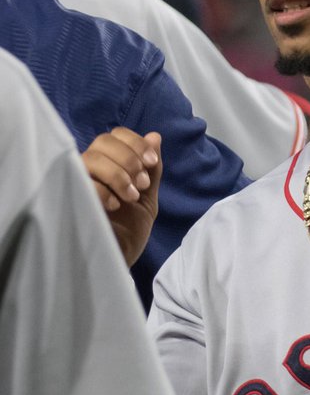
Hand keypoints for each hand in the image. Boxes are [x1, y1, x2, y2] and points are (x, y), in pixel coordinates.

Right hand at [82, 128, 161, 265]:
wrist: (119, 259)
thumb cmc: (129, 231)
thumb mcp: (147, 198)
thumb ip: (151, 170)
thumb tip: (155, 136)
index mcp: (108, 166)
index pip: (115, 135)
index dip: (135, 143)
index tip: (151, 163)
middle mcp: (89, 170)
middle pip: (102, 142)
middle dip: (129, 158)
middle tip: (142, 183)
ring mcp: (77, 183)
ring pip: (91, 158)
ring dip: (118, 175)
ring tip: (131, 197)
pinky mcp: (69, 198)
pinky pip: (81, 182)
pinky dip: (103, 190)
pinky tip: (114, 206)